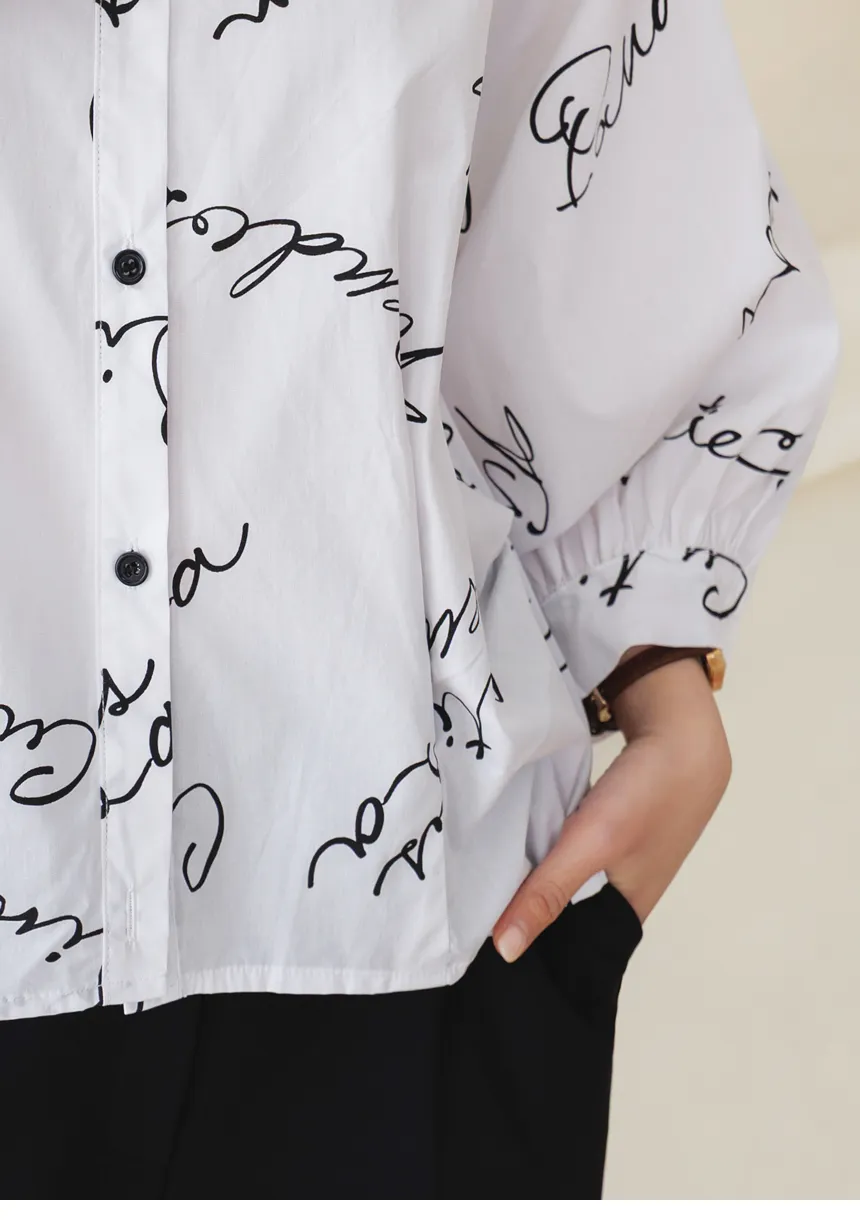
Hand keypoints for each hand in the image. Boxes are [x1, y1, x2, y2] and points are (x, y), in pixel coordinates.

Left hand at [492, 647, 732, 962]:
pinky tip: (507, 842)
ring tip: (475, 884)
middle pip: (561, 914)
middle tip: (466, 915)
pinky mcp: (608, 827)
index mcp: (625, 913)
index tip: (478, 955)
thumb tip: (504, 951)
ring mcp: (615, 858)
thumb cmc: (648, 796)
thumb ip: (550, 892)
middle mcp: (620, 892)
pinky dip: (540, 845)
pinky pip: (564, 847)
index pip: (567, 951)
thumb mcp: (593, 844)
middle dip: (521, 912)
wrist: (684, 730)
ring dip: (528, 876)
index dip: (529, 954)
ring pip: (560, 877)